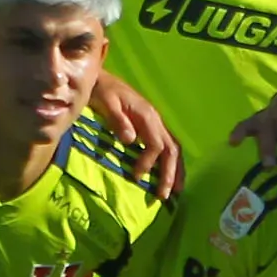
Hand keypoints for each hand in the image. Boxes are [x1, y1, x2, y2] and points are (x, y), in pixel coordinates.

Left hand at [88, 70, 182, 192]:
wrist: (100, 79)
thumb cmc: (101, 91)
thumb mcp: (106, 103)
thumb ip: (118, 121)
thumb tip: (131, 141)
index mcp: (147, 115)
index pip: (156, 144)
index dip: (148, 162)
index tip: (135, 177)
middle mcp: (156, 120)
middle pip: (171, 149)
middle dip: (170, 174)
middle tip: (164, 196)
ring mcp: (156, 123)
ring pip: (174, 148)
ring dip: (176, 170)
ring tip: (176, 191)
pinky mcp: (152, 126)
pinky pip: (168, 146)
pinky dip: (172, 162)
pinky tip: (169, 174)